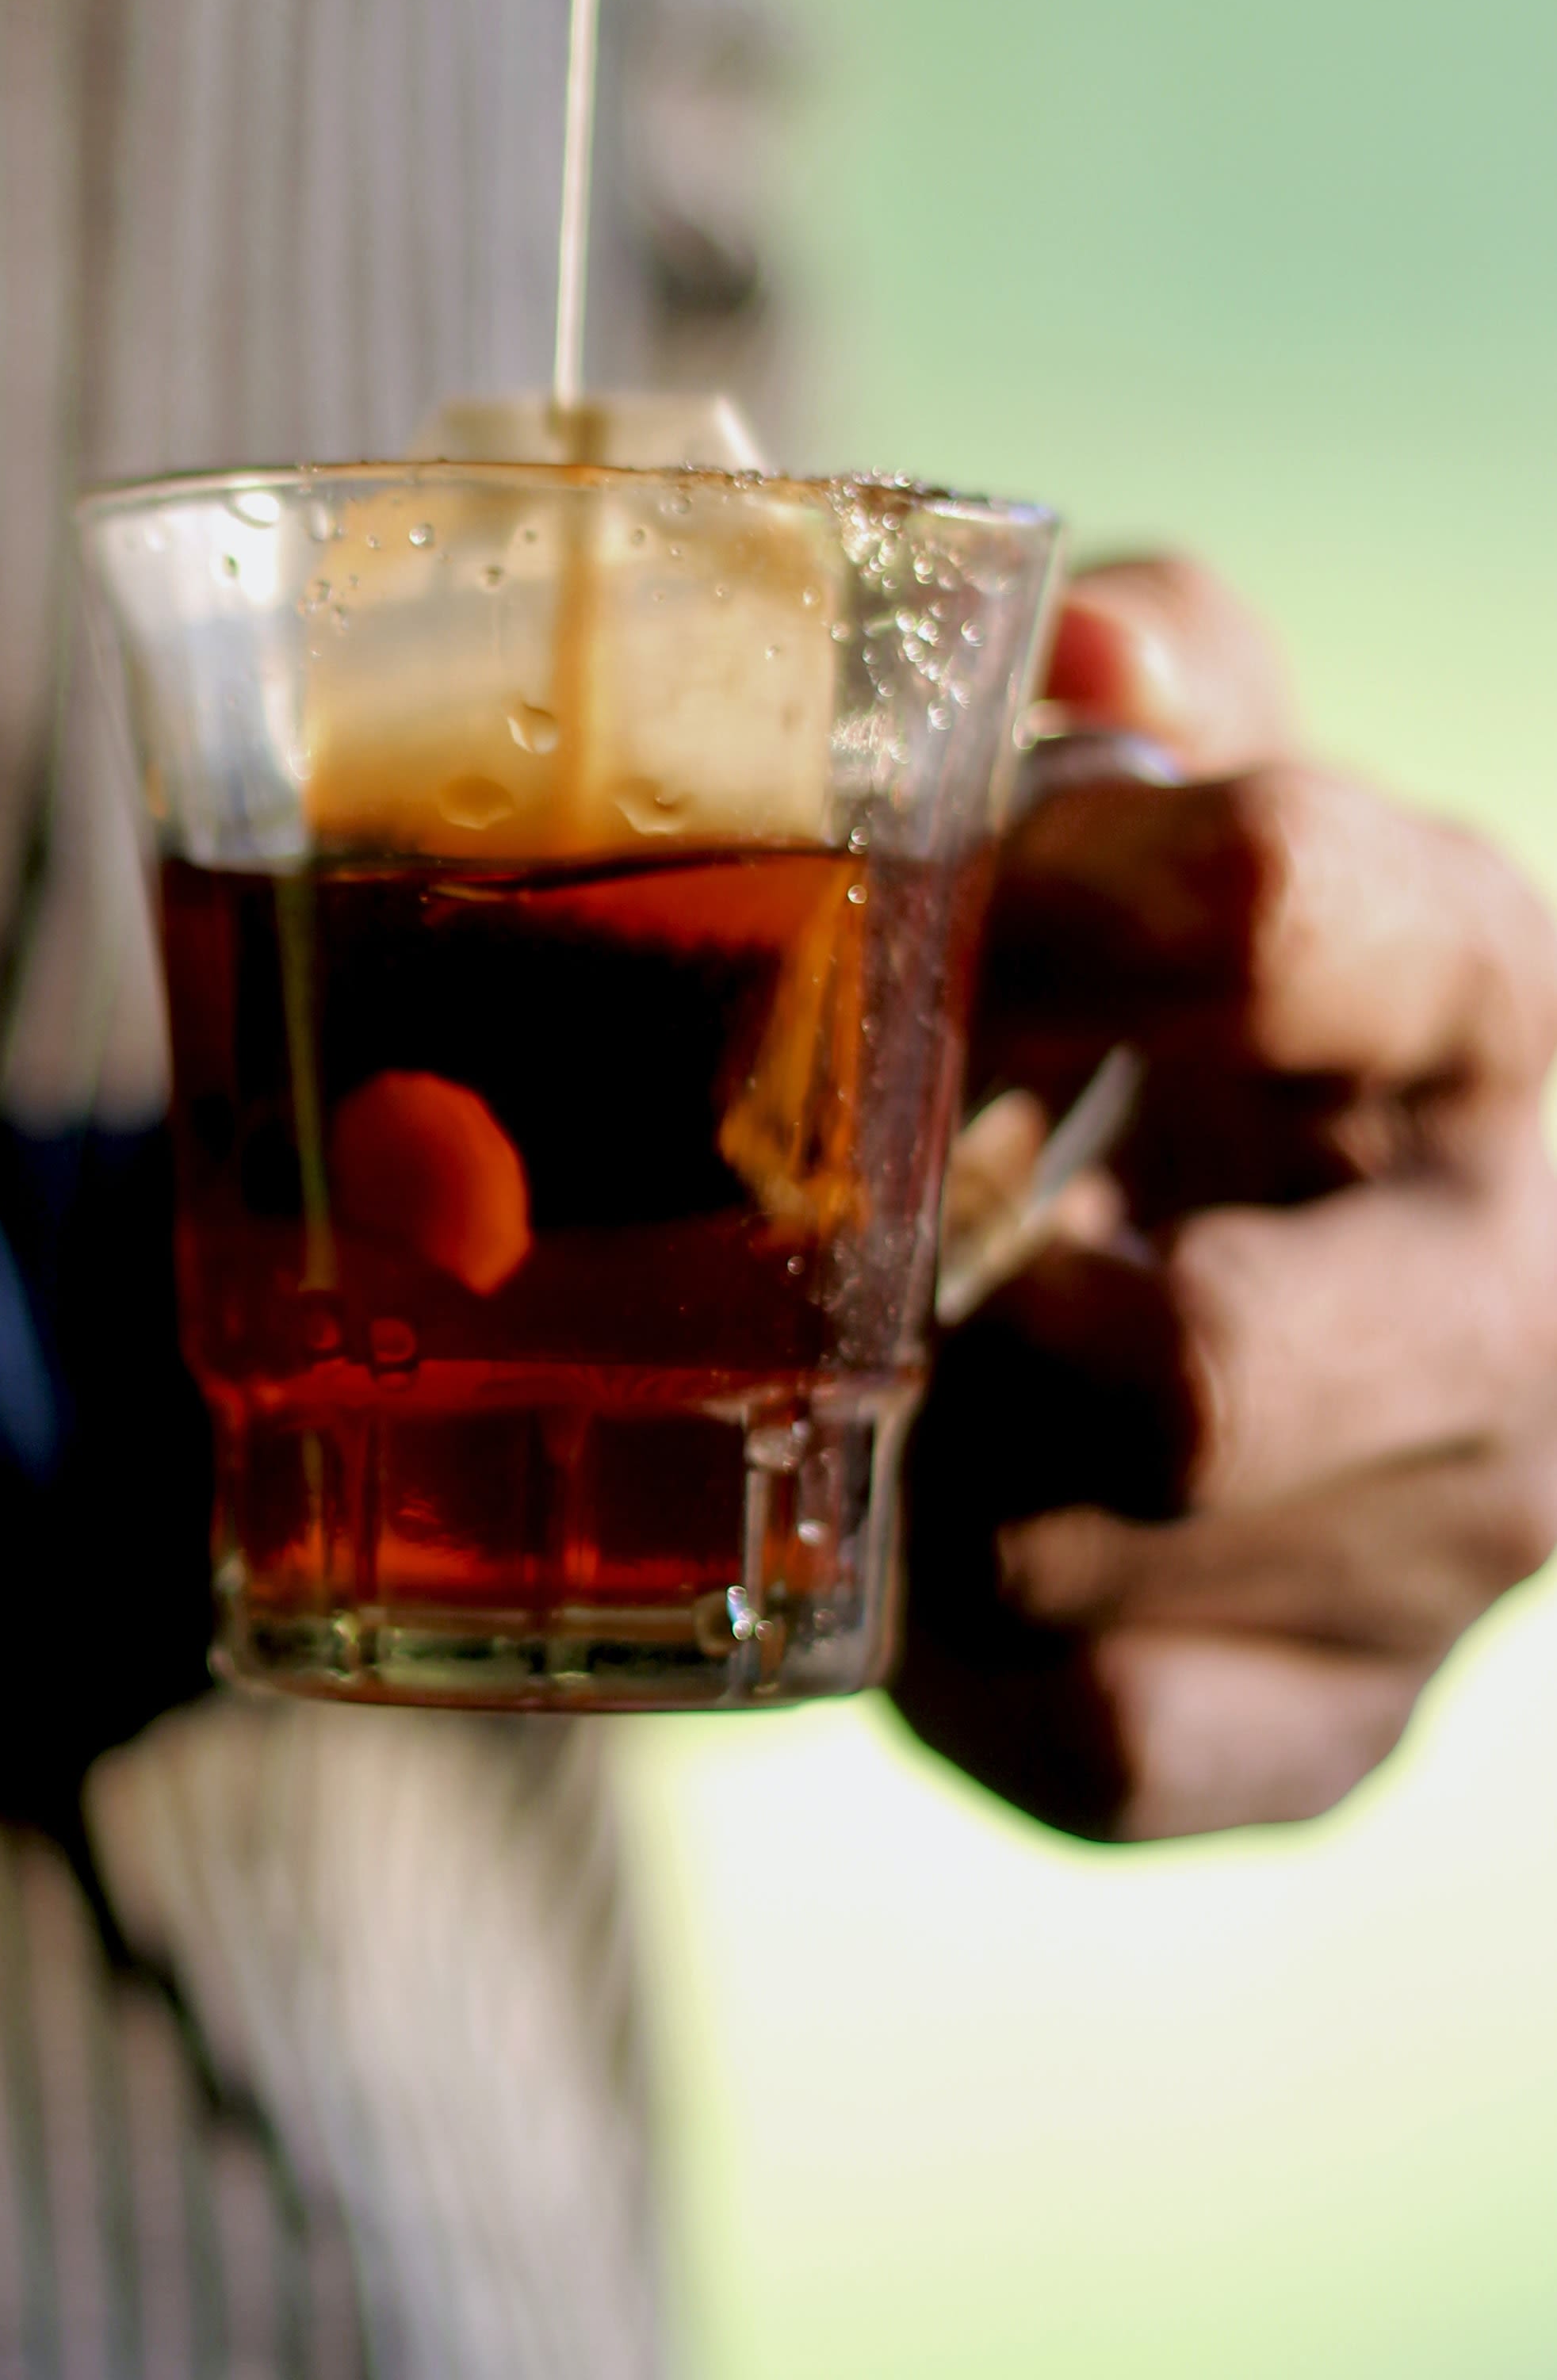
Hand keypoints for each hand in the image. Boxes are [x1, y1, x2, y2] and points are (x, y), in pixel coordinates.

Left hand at [898, 559, 1556, 1838]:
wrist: (1369, 1278)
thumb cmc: (1234, 1014)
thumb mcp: (1225, 806)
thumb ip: (1154, 677)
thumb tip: (1076, 640)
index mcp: (1481, 1000)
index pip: (1269, 909)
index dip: (1028, 896)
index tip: (921, 904)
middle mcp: (1503, 1296)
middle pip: (1201, 1382)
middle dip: (978, 1316)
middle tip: (885, 1230)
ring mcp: (1435, 1547)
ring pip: (1071, 1562)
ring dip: (919, 1460)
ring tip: (888, 1361)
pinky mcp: (1322, 1732)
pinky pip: (1081, 1739)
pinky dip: (950, 1652)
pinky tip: (928, 1528)